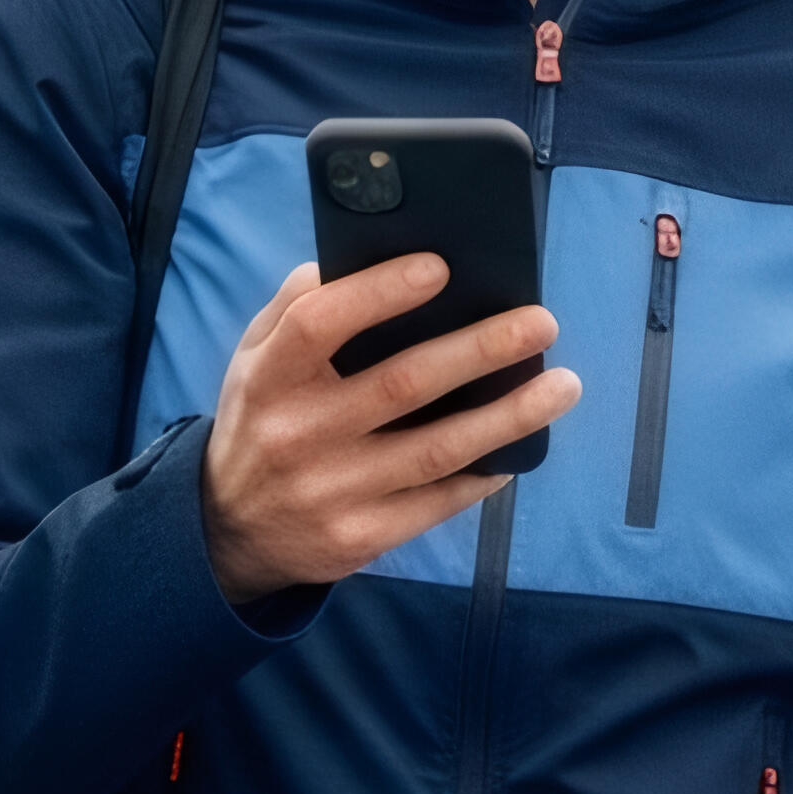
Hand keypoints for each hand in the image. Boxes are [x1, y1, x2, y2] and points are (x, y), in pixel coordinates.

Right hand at [197, 258, 577, 606]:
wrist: (228, 529)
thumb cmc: (263, 418)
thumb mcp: (254, 359)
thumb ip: (298, 306)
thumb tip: (367, 256)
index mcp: (268, 378)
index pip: (320, 323)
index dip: (380, 292)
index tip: (442, 267)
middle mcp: (297, 434)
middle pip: (402, 384)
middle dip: (481, 350)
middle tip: (541, 323)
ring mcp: (331, 491)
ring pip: (438, 449)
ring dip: (511, 415)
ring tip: (564, 384)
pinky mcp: (360, 537)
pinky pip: (440, 501)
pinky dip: (487, 471)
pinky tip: (522, 446)